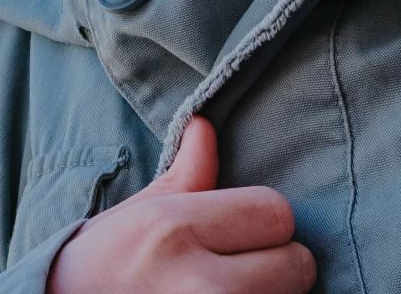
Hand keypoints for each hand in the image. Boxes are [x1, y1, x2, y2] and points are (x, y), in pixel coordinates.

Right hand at [43, 115, 314, 293]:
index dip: (262, 221)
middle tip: (239, 269)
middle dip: (276, 265)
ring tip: (230, 289)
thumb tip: (205, 124)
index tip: (239, 233)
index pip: (275, 212)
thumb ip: (186, 175)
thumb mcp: (138, 215)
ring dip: (269, 293)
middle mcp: (199, 283)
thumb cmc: (103, 268)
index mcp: (174, 230)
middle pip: (297, 264)